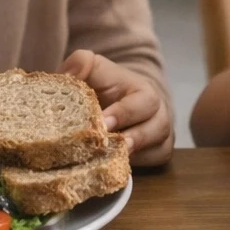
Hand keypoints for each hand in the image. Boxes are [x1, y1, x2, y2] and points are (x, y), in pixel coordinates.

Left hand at [60, 49, 172, 167]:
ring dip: (136, 154)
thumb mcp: (93, 68)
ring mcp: (160, 134)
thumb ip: (82, 63)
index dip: (124, 113)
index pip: (143, 101)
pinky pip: (156, 162)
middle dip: (135, 137)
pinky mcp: (158, 152)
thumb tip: (69, 75)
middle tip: (109, 144)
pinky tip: (115, 166)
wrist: (116, 101)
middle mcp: (157, 112)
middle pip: (158, 126)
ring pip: (161, 146)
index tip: (102, 123)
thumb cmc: (103, 86)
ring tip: (111, 159)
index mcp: (143, 90)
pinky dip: (139, 165)